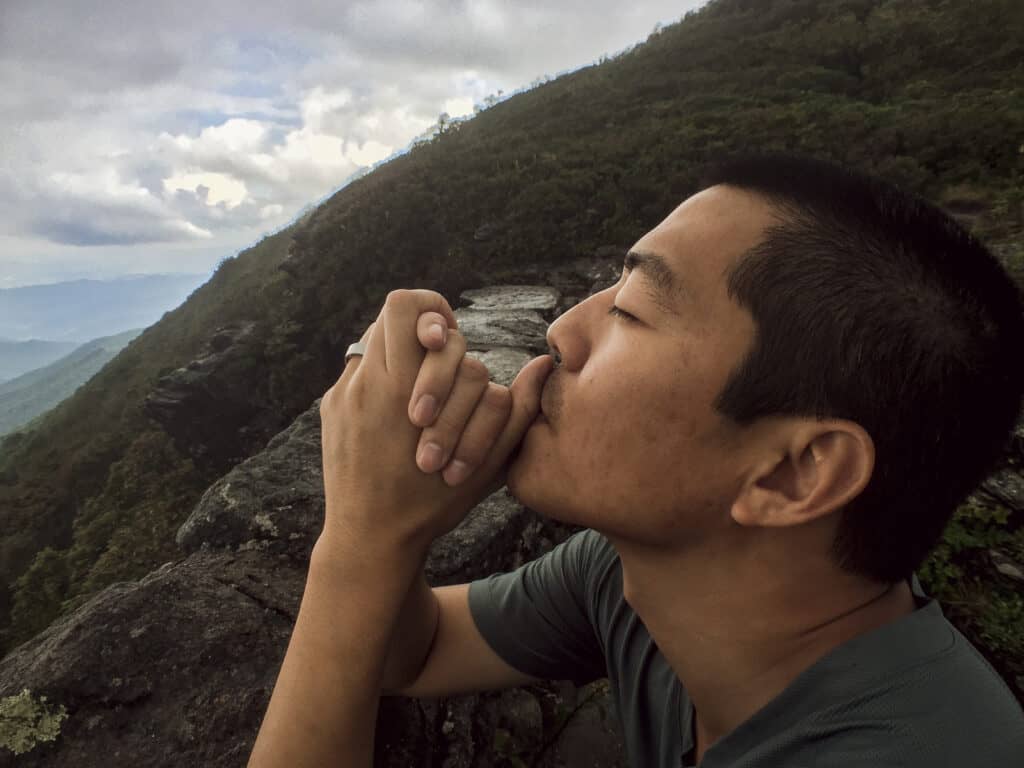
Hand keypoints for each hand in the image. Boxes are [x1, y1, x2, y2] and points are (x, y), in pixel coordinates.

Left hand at [319, 289, 552, 551]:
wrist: (369, 538)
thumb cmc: (432, 504)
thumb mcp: (486, 463)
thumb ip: (516, 410)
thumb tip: (542, 364)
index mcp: (401, 389)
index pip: (405, 308)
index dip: (431, 313)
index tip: (441, 342)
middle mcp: (364, 382)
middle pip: (392, 318)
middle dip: (424, 344)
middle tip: (436, 377)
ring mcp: (342, 393)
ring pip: (376, 342)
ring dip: (405, 360)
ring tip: (421, 402)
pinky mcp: (331, 407)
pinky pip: (360, 372)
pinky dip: (383, 382)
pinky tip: (396, 420)